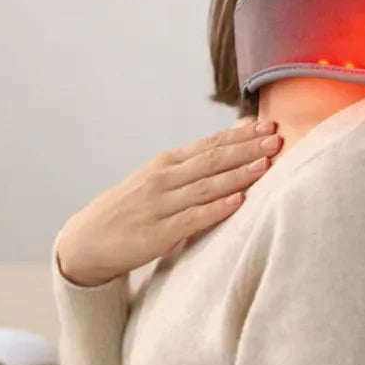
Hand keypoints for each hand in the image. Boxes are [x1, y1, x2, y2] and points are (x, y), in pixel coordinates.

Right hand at [55, 117, 282, 287]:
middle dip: (247, 149)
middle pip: (212, 160)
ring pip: (207, 186)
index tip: (267, 124)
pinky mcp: (159, 233)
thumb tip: (233, 142)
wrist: (88, 240)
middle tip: (277, 138)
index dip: (240, 135)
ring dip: (238, 174)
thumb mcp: (157, 180)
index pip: (209, 144)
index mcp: (166, 163)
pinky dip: (217, 209)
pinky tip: (239, 202)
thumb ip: (192, 166)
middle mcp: (164, 179)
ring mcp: (161, 205)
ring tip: (266, 165)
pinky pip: (193, 219)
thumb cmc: (131, 209)